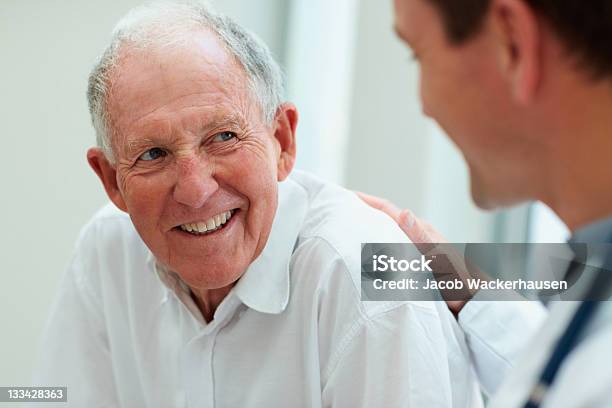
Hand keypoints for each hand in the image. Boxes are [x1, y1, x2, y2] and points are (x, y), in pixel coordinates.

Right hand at [357, 192, 480, 314]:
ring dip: (368, 229)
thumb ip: (421, 237)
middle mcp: (417, 236)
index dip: (366, 201)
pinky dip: (377, 247)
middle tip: (340, 210)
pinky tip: (368, 254)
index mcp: (420, 230)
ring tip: (347, 229)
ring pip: (386, 234)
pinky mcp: (417, 263)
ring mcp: (416, 249)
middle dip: (363, 212)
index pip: (387, 210)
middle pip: (384, 219)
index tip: (346, 195)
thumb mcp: (438, 258)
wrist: (476, 302)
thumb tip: (404, 213)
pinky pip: (391, 250)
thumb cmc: (460, 281)